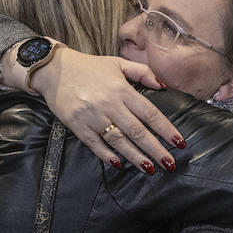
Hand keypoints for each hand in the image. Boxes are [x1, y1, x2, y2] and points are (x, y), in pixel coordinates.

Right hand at [23, 45, 182, 171]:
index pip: (149, 113)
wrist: (53, 69)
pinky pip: (94, 144)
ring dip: (135, 156)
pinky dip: (106, 155)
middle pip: (137, 131)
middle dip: (156, 150)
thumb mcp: (117, 63)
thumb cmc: (89, 67)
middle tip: (170, 164)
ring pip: (118, 141)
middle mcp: (109, 104)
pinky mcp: (77, 125)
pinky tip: (119, 164)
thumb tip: (165, 85)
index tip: (179, 143)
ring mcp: (92, 116)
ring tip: (150, 169)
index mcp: (122, 89)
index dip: (166, 129)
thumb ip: (143, 72)